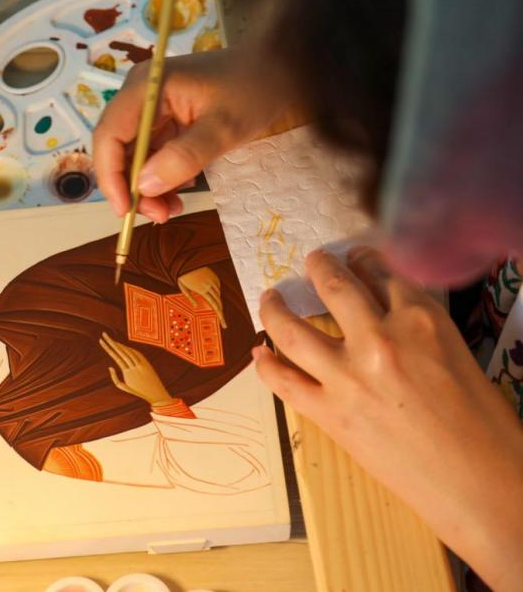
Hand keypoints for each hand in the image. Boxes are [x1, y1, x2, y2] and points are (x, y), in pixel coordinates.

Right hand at [93, 49, 289, 222]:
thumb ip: (183, 158)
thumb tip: (144, 187)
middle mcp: (140, 96)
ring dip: (147, 187)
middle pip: (116, 149)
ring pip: (132, 157)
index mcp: (146, 87)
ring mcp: (150, 108)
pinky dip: (160, 177)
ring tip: (174, 208)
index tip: (126, 209)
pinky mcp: (163, 120)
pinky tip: (181, 189)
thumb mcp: (222, 129)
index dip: (111, 176)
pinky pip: (150, 155)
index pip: (109, 135)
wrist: (277, 68)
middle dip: (131, 186)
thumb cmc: (252, 89)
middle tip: (159, 215)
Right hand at [100, 332, 173, 405]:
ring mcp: (141, 363)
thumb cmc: (138, 391)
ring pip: (128, 351)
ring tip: (112, 341)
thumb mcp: (124, 387)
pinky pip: (136, 353)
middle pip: (120, 350)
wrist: (155, 393)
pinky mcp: (146, 362)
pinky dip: (129, 349)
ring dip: (120, 345)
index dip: (108, 348)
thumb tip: (110, 367)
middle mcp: (133, 366)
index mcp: (127, 372)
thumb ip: (114, 378)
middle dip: (111, 342)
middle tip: (104, 334)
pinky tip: (123, 346)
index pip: (115, 356)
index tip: (101, 341)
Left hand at [177, 266, 226, 327]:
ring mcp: (212, 280)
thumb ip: (190, 298)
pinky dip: (217, 292)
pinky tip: (213, 295)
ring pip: (219, 294)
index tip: (223, 322)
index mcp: (202, 290)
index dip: (220, 315)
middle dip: (221, 312)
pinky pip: (218, 286)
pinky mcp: (214, 276)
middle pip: (219, 301)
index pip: (214, 305)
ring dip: (218, 301)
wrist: (186, 261)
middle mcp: (209, 285)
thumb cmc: (183, 275)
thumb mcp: (183, 288)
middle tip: (223, 321)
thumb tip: (196, 306)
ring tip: (216, 308)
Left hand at [254, 247, 522, 590]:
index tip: (354, 259)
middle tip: (313, 261)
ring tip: (269, 298)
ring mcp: (347, 378)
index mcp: (421, 320)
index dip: (363, 261)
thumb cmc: (483, 423)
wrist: (479, 484)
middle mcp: (378, 339)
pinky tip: (259, 353)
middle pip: (335, 287)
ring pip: (291, 329)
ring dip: (274, 308)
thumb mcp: (457, 353)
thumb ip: (418, 326)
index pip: (381, 273)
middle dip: (320, 267)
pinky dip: (266, 364)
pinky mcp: (329, 415)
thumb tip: (383, 312)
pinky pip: (283, 382)